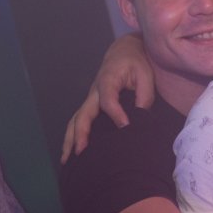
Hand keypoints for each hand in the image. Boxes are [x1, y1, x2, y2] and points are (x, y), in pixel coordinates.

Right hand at [60, 33, 154, 161]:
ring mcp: (90, 100)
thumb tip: (140, 119)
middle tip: (81, 152)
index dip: (116, 114)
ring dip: (70, 139)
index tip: (126, 126)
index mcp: (108, 81)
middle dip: (80, 133)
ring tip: (67, 160)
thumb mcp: (146, 76)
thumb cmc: (136, 63)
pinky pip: (78, 122)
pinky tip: (71, 153)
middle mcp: (94, 92)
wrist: (124, 52)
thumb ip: (144, 96)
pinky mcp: (91, 106)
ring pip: (75, 120)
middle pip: (83, 114)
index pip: (108, 100)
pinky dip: (73, 137)